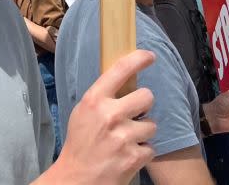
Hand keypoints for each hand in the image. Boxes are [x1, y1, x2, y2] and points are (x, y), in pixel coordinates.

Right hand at [50, 49, 154, 184]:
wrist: (76, 179)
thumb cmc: (80, 143)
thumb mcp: (83, 112)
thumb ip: (102, 96)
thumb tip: (125, 77)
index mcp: (95, 99)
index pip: (121, 69)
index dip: (139, 59)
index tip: (150, 56)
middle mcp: (110, 115)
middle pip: (147, 96)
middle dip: (144, 105)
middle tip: (134, 114)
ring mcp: (123, 137)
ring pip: (151, 124)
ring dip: (143, 133)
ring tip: (127, 140)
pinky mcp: (134, 158)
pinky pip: (151, 148)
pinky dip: (142, 153)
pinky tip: (128, 156)